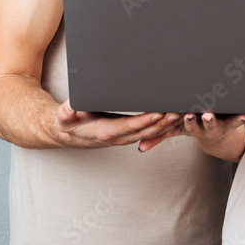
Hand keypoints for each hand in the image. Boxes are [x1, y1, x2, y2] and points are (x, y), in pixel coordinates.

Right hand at [55, 99, 181, 147]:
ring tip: (181, 113)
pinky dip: (163, 126)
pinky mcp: (129, 133)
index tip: (158, 113)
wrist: (70, 133)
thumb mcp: (63, 118)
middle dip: (163, 122)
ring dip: (167, 124)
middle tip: (178, 111)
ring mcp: (125, 137)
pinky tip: (174, 118)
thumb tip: (69, 108)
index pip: (129, 126)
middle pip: (145, 131)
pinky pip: (149, 131)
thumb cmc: (69, 124)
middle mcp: (119, 137)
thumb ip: (66, 113)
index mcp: (105, 132)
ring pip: (150, 132)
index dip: (144, 121)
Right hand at [137, 112, 244, 152]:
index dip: (190, 122)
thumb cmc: (194, 125)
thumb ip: (160, 137)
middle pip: (212, 124)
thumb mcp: (176, 131)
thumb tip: (140, 148)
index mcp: (198, 128)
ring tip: (243, 116)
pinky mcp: (241, 119)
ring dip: (239, 119)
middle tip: (209, 114)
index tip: (187, 115)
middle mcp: (214, 127)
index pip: (192, 126)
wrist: (217, 134)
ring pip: (234, 122)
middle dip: (211, 120)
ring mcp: (229, 124)